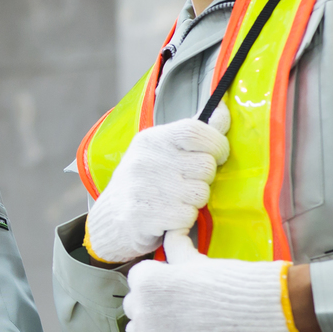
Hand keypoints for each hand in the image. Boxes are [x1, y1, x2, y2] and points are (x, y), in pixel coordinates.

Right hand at [84, 107, 229, 263]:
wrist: (110, 219)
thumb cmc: (144, 183)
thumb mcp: (161, 151)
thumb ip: (192, 134)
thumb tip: (222, 110)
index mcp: (151, 140)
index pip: (194, 131)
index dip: (217, 144)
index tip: (219, 155)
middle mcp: (145, 160)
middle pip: (205, 165)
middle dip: (204, 179)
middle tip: (187, 185)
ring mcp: (143, 187)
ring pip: (201, 193)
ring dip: (195, 202)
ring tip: (175, 202)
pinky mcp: (145, 215)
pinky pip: (188, 216)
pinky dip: (184, 221)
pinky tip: (169, 218)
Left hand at [124, 231, 295, 331]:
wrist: (250, 309)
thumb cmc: (222, 279)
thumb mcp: (193, 258)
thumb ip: (174, 246)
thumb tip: (170, 231)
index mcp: (144, 280)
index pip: (137, 278)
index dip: (157, 280)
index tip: (173, 284)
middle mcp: (141, 308)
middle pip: (135, 305)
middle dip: (151, 303)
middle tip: (177, 304)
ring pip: (137, 330)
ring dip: (150, 326)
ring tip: (176, 322)